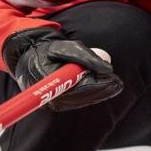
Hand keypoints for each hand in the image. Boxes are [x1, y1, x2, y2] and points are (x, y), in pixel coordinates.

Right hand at [2, 28, 122, 111]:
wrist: (31, 58)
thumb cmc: (48, 50)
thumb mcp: (66, 46)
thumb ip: (86, 56)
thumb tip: (108, 69)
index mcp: (50, 83)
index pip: (80, 89)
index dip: (99, 86)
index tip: (114, 80)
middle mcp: (52, 98)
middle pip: (84, 97)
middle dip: (103, 90)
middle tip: (118, 83)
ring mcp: (56, 103)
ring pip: (84, 100)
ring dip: (100, 92)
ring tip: (112, 82)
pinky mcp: (61, 104)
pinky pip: (81, 100)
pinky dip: (93, 93)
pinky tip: (102, 86)